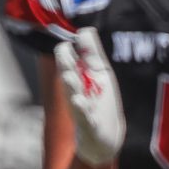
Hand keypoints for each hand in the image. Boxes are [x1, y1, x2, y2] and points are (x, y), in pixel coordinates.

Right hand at [55, 29, 123, 167]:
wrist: (104, 139)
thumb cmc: (100, 103)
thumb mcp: (100, 76)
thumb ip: (92, 53)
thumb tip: (85, 29)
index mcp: (79, 77)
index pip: (69, 58)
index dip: (69, 50)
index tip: (70, 41)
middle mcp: (76, 91)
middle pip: (67, 73)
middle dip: (66, 64)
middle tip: (64, 49)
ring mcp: (82, 109)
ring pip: (74, 95)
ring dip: (72, 86)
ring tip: (69, 76)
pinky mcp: (90, 126)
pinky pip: (85, 118)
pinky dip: (83, 110)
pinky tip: (80, 102)